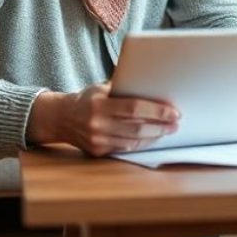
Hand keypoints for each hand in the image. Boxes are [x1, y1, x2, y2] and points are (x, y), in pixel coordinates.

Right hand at [27, 84, 179, 156]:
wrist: (60, 118)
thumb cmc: (87, 99)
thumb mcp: (101, 88)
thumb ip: (123, 88)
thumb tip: (153, 85)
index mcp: (100, 104)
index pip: (134, 108)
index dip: (156, 111)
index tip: (173, 111)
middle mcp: (97, 124)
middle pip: (136, 128)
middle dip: (160, 126)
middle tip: (176, 122)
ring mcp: (97, 140)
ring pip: (132, 141)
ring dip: (154, 136)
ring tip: (168, 130)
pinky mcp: (98, 152)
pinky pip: (125, 149)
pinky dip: (141, 144)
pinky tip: (152, 138)